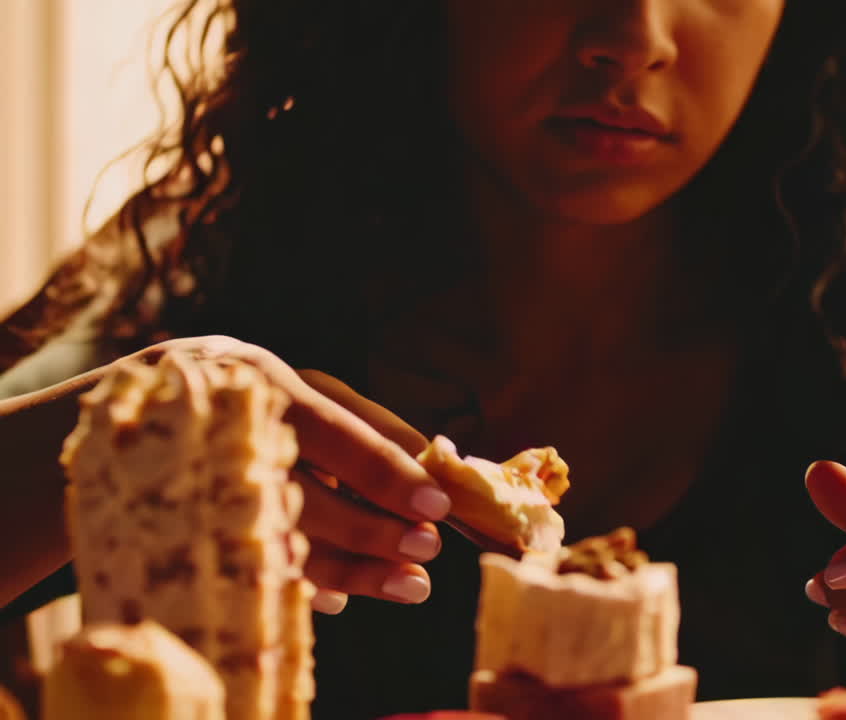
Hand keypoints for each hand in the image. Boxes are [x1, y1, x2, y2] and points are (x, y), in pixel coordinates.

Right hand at [124, 337, 450, 613]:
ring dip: (352, 571)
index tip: (437, 505)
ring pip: (281, 543)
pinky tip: (340, 599)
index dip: (388, 473)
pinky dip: (300, 586)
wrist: (117, 412)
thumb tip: (437, 457)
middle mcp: (224, 433)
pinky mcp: (175, 532)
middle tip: (427, 549)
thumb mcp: (302, 392)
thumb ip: (369, 424)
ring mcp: (193, 486)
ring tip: (410, 586)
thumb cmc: (246, 398)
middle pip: (308, 496)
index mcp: (262, 383)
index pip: (335, 432)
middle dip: (375, 530)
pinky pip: (247, 570)